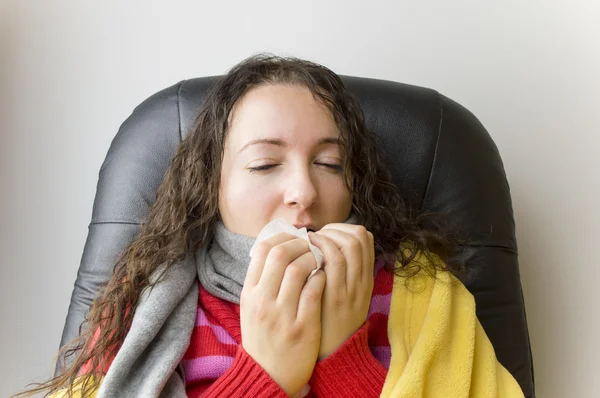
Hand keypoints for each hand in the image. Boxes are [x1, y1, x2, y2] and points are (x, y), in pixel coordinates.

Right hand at [240, 232, 325, 395]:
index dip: (281, 237)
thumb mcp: (251, 308)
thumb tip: (276, 248)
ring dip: (312, 258)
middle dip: (299, 244)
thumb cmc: (263, 337)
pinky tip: (324, 277)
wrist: (268, 375)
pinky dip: (321, 278)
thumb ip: (261, 280)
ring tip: (318, 260)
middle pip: (279, 254)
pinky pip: (314, 291)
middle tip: (310, 245)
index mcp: (249, 294)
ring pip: (298, 269)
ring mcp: (282, 314)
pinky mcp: (302, 327)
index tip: (294, 237)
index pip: (261, 250)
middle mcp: (262, 301)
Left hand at [308, 224, 374, 359]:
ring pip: (348, 245)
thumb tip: (323, 246)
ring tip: (310, 241)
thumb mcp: (343, 296)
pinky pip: (334, 262)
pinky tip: (306, 252)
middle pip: (358, 237)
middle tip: (316, 236)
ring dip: (327, 236)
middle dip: (335, 229)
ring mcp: (352, 288)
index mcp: (365, 279)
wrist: (331, 356)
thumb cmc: (328, 322)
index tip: (326, 234)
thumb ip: (339, 273)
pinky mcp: (337, 296)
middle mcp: (362, 281)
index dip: (344, 229)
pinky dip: (321, 249)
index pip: (365, 238)